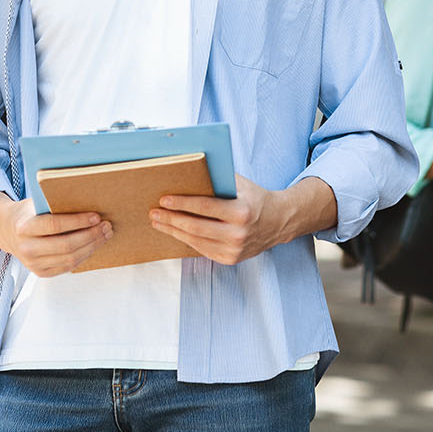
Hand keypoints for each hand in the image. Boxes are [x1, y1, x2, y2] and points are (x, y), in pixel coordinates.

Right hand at [0, 192, 111, 276]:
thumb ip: (55, 203)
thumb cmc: (28, 213)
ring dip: (91, 247)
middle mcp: (26, 248)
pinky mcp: (40, 272)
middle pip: (66, 245)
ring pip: (70, 259)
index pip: (55, 225)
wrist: (7, 230)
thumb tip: (87, 198)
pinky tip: (93, 245)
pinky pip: (68, 267)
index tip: (96, 216)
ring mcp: (32, 264)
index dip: (78, 221)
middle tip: (105, 226)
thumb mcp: (36, 203)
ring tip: (104, 235)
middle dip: (90, 235)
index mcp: (24, 227)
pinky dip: (84, 256)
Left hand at [151, 174, 293, 265]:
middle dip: (171, 219)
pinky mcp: (230, 259)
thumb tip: (188, 172)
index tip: (164, 200)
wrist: (278, 221)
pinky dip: (187, 240)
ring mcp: (234, 250)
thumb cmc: (255, 198)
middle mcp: (238, 234)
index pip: (204, 207)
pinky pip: (203, 250)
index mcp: (241, 212)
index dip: (181, 203)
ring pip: (196, 241)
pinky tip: (176, 232)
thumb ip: (218, 179)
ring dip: (174, 231)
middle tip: (154, 213)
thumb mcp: (240, 185)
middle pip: (196, 227)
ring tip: (159, 223)